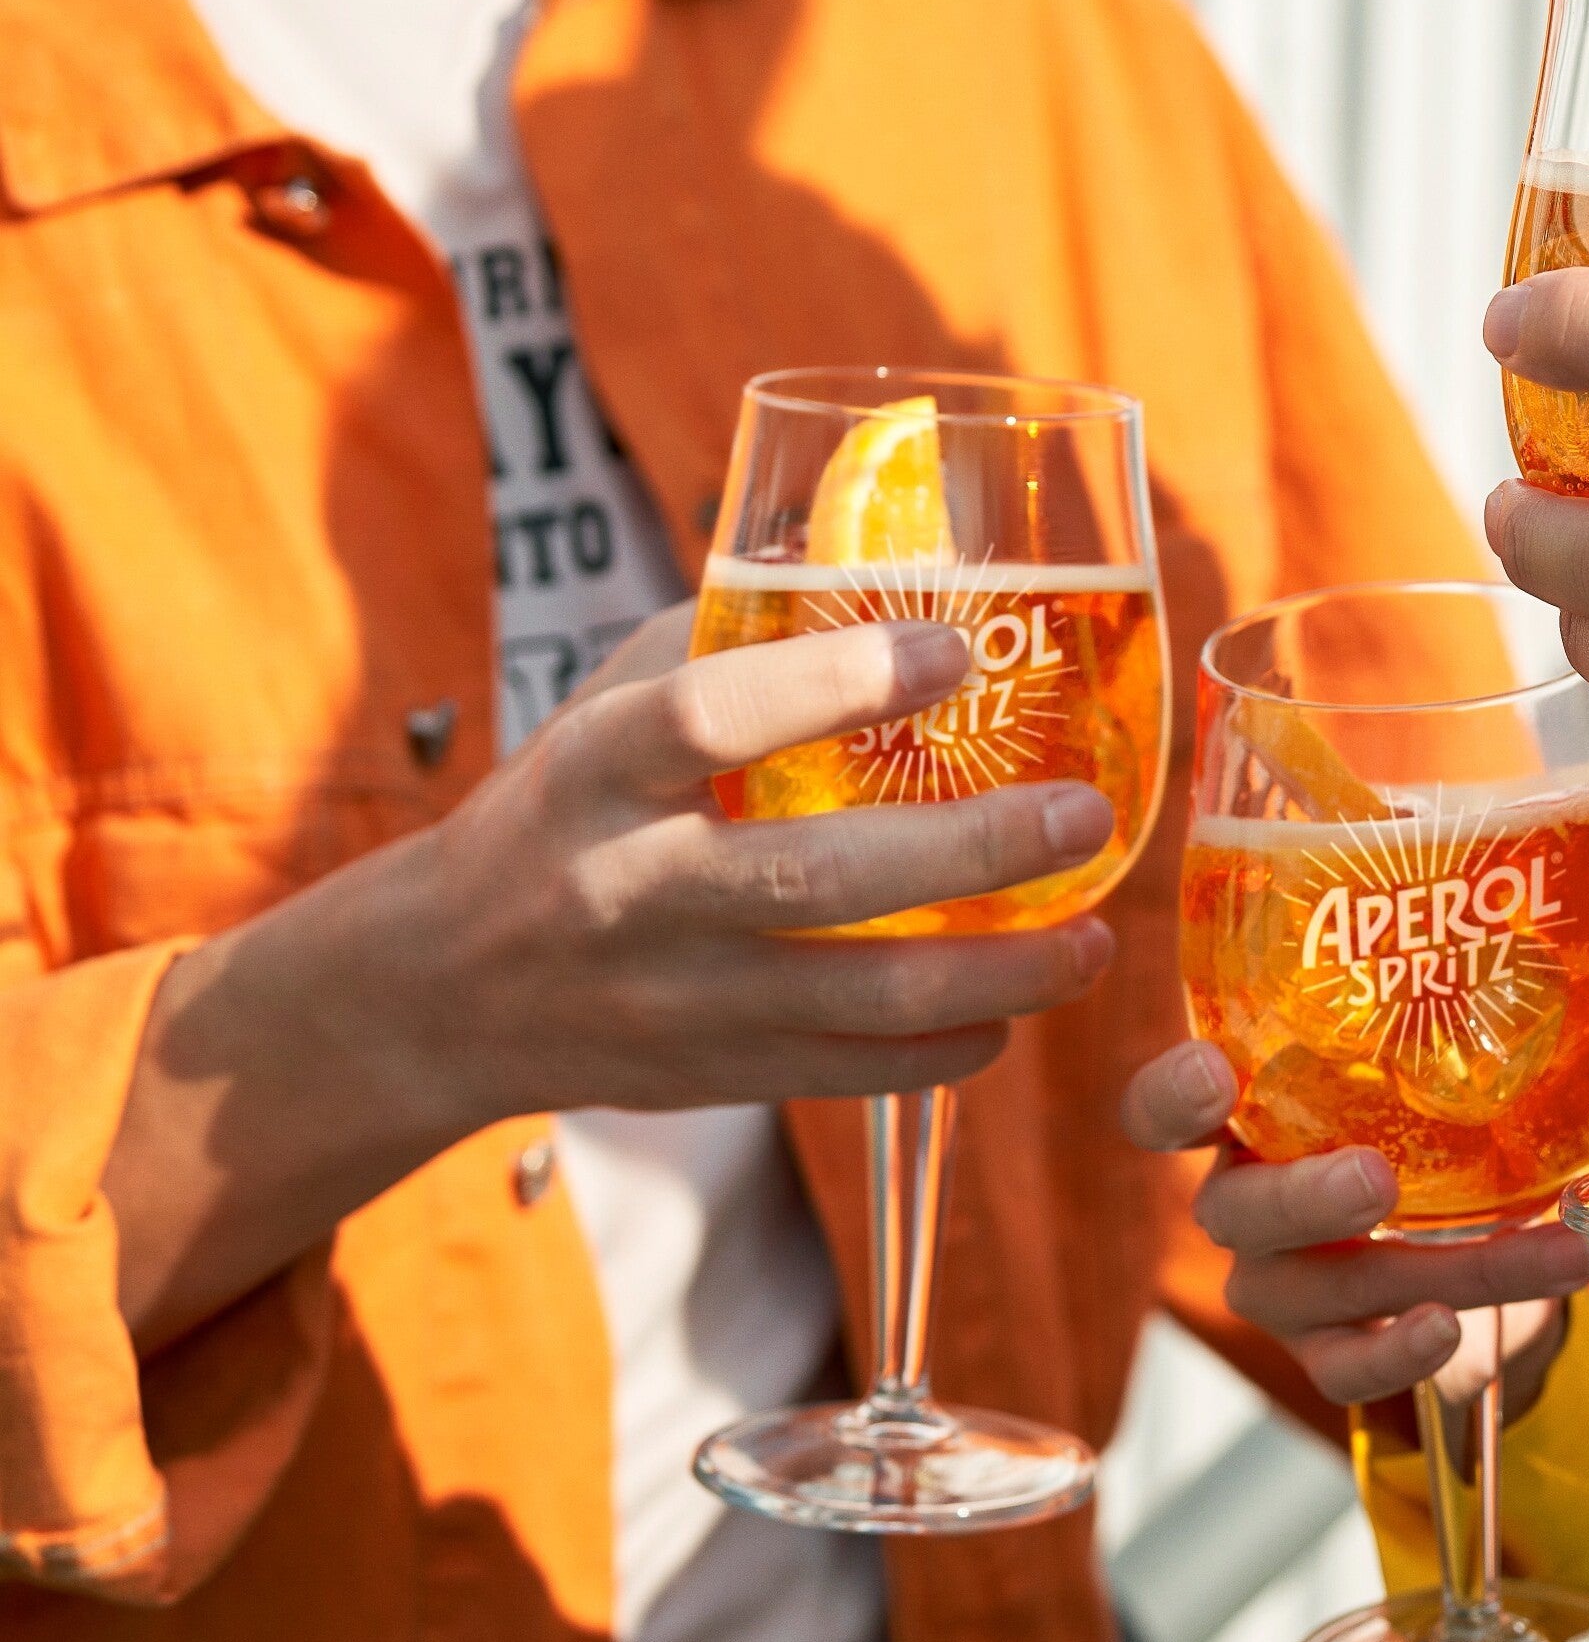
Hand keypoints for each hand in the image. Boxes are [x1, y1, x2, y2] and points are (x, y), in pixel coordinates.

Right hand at [390, 617, 1120, 1122]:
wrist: (444, 986)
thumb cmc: (568, 806)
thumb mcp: (607, 704)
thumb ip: (734, 641)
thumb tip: (900, 564)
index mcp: (597, 768)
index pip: (712, 715)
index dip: (839, 680)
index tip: (954, 647)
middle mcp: (629, 886)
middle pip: (818, 877)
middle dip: (974, 850)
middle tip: (1084, 816)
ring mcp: (671, 996)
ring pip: (858, 997)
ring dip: (1000, 971)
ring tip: (1092, 938)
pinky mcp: (708, 1076)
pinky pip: (853, 1072)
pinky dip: (952, 1045)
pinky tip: (1019, 1003)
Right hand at [1121, 1041, 1588, 1413]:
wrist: (1457, 1242)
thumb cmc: (1413, 1123)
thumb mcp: (1407, 1070)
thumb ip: (1424, 1015)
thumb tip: (1512, 918)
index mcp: (1247, 1117)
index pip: (1166, 1109)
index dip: (1173, 1095)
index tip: (1214, 1074)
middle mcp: (1244, 1202)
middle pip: (1236, 1211)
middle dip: (1306, 1198)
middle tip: (1376, 1180)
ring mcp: (1278, 1284)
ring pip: (1325, 1287)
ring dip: (1448, 1270)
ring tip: (1554, 1254)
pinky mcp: (1323, 1348)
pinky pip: (1343, 1368)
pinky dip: (1398, 1354)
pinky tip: (1452, 1330)